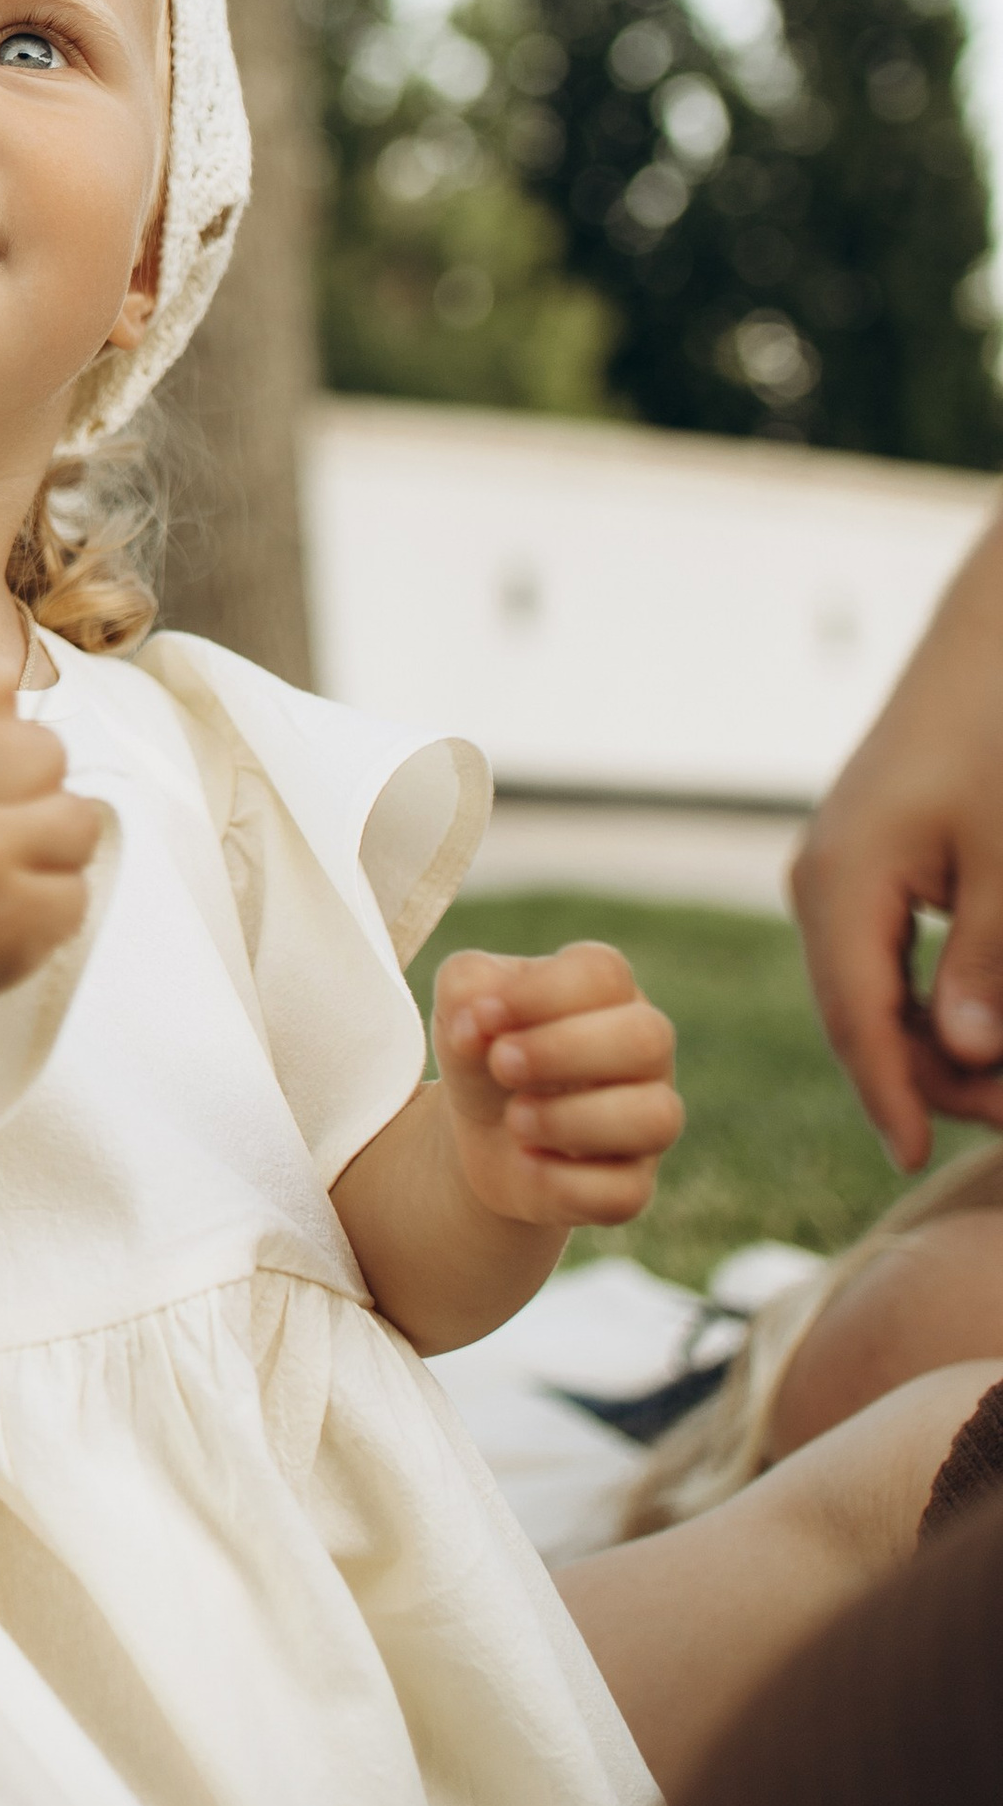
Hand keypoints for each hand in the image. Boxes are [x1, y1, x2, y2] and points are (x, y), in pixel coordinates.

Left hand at [432, 944, 682, 1230]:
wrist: (481, 1128)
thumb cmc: (485, 1046)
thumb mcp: (461, 1003)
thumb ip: (466, 988)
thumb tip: (477, 1020)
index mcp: (606, 990)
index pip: (602, 974)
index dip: (541, 993)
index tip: (481, 1015)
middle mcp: (643, 1050)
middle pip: (647, 1038)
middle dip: (564, 1051)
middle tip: (501, 1064)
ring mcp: (646, 1119)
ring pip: (656, 1118)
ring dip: (573, 1119)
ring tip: (515, 1119)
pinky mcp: (632, 1184)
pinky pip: (625, 1191)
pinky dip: (566, 1182)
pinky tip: (525, 1162)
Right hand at [791, 513, 1002, 1169]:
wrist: (986, 645)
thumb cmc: (998, 739)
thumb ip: (986, 962)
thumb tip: (961, 1058)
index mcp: (840, 883)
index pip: (856, 1019)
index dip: (891, 1096)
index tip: (915, 1160)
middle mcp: (822, 885)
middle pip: (865, 1019)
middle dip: (939, 1078)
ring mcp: (838, 876)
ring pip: (878, 995)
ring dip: (941, 1045)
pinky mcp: (866, 868)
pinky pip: (887, 960)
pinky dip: (935, 1002)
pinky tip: (982, 1027)